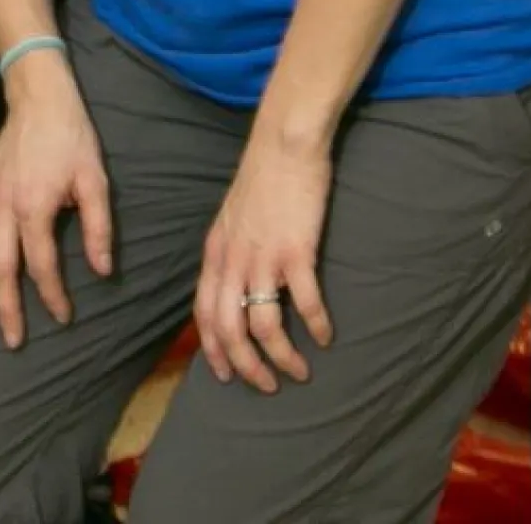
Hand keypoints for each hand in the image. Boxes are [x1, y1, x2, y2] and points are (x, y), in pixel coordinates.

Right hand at [0, 77, 111, 348]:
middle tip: (13, 340)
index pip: (42, 265)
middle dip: (6, 307)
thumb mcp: (96, 182)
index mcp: (34, 209)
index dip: (53, 296)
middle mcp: (2, 208)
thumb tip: (102, 270)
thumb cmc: (72, 140)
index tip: (62, 318)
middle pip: (0, 268)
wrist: (41, 100)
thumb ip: (98, 228)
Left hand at [197, 134, 334, 391]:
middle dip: (246, 366)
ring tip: (299, 372)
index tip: (226, 375)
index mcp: (215, 254)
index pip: (205, 314)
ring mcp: (264, 257)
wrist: (284, 144)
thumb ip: (230, 253)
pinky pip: (305, 302)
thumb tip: (234, 284)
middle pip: (229, 330)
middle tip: (266, 385)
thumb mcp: (231, 219)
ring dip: (281, 356)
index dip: (214, 350)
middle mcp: (233, 261)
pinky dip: (316, 325)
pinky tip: (326, 336)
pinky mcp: (297, 251)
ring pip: (263, 325)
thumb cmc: (262, 178)